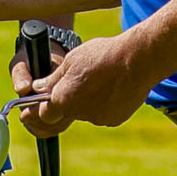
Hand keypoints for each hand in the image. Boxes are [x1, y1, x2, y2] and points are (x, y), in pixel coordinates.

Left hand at [17, 30, 159, 136]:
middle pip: (67, 112)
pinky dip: (106, 105)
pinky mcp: (115, 119)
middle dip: (70, 100)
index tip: (52, 96)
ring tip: (102, 80)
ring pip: (87, 113)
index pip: (45, 114)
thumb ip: (53, 80)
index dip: (46, 106)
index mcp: (64, 98)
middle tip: (83, 81)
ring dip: (89, 101)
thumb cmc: (103, 56)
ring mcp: (99, 118)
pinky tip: (114, 88)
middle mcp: (79, 113)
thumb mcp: (71, 61)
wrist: (138, 61)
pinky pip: (104, 114)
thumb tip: (37, 88)